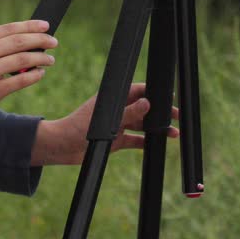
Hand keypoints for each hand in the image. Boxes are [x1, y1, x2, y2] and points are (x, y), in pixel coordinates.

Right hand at [0, 20, 57, 126]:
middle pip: (20, 41)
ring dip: (42, 58)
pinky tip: (40, 73)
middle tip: (53, 42)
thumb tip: (22, 41)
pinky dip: (35, 75)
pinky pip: (21, 80)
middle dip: (41, 40)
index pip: (10, 28)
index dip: (31, 26)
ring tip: (50, 59)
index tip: (45, 25)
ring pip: (24, 60)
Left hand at [33, 82, 179, 166]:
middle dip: (161, 112)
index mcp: (114, 98)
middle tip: (177, 116)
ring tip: (173, 133)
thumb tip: (149, 103)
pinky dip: (146, 141)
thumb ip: (128, 112)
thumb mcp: (105, 119)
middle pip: (145, 109)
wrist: (62, 147)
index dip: (154, 93)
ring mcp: (118, 126)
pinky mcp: (116, 141)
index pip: (138, 91)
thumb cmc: (77, 127)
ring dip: (157, 129)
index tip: (169, 97)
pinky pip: (135, 140)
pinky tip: (158, 144)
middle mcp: (118, 110)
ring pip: (142, 125)